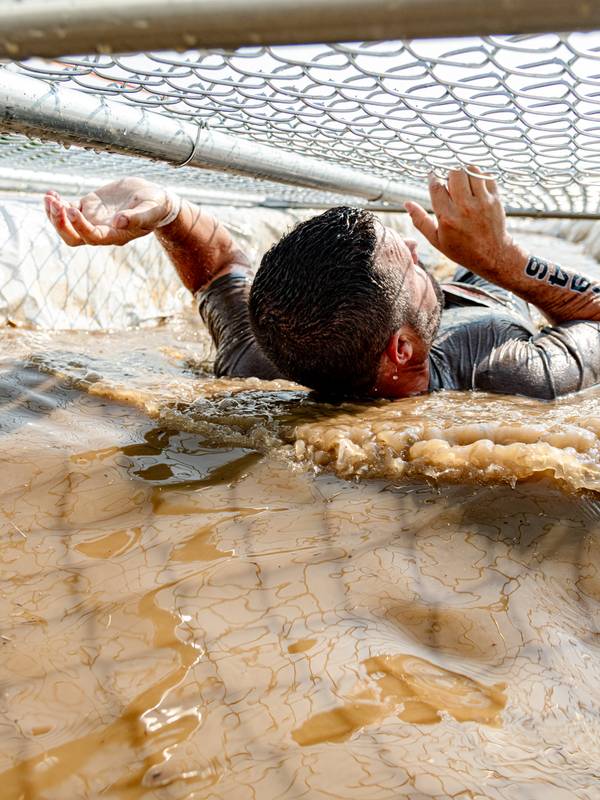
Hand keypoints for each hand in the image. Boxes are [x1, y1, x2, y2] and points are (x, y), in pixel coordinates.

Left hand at [44, 177, 175, 246]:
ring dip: (54, 213)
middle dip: (60, 223)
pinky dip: (57, 203)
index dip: (79, 225)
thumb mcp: (150, 210)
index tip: (72, 209)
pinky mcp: (88, 207)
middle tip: (54, 204)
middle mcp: (101, 231)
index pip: (92, 237)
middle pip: (73, 237)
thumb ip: (137, 218)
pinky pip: (67, 209)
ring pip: (66, 225)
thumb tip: (118, 222)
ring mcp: (92, 219)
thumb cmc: (156, 206)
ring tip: (49, 197)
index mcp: (115, 235)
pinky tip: (51, 193)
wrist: (155, 200)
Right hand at [405, 165, 524, 278]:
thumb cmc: (461, 249)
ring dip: (465, 173)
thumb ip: (420, 221)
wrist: (492, 255)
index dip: (433, 178)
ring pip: (471, 171)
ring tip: (463, 183)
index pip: (436, 187)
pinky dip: (480, 177)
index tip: (433, 177)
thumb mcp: (436, 240)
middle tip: (450, 183)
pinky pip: (487, 176)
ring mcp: (482, 202)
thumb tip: (407, 204)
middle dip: (449, 174)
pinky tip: (476, 187)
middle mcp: (465, 208)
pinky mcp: (495, 199)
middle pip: (454, 173)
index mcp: (447, 218)